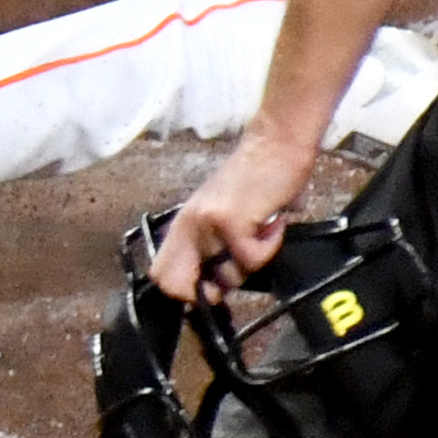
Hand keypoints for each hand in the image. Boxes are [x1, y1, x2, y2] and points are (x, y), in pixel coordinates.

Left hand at [146, 130, 322, 304]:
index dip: (183, 293)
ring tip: (260, 231)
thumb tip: (215, 287)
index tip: (208, 292)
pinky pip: (253, 259)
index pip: (162, 275)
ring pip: (228, 276)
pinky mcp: (232, 222)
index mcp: (183, 224)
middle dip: (214, 289)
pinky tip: (272, 223)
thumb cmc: (255, 179)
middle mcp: (188, 225)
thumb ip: (213, 244)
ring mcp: (208, 224)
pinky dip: (270, 246)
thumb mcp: (222, 212)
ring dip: (251, 262)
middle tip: (240, 263)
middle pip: (180, 285)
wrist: (274, 145)